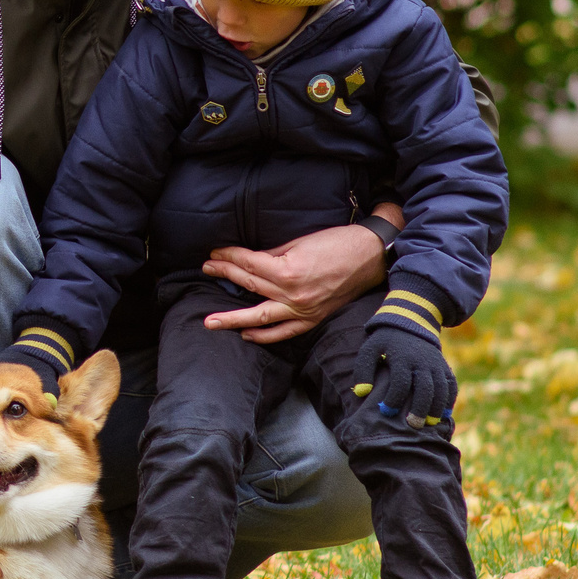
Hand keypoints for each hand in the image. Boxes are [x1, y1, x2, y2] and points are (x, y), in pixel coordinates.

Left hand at [199, 208, 400, 343]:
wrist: (371, 257)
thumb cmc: (337, 243)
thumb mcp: (299, 243)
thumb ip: (272, 255)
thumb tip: (249, 261)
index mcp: (289, 271)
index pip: (250, 264)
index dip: (229, 257)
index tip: (215, 253)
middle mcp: (293, 295)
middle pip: (250, 286)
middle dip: (225, 276)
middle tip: (206, 270)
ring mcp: (303, 310)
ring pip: (260, 317)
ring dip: (233, 319)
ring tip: (211, 322)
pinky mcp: (312, 319)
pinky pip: (284, 332)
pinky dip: (264, 335)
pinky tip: (246, 334)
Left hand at [356, 318, 455, 424]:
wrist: (411, 323)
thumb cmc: (385, 342)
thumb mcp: (369, 349)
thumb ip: (363, 370)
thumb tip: (362, 393)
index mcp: (402, 357)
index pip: (400, 382)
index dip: (393, 399)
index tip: (385, 412)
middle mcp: (422, 361)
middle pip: (425, 388)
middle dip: (420, 408)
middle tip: (413, 425)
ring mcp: (436, 364)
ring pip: (441, 389)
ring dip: (437, 408)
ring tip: (430, 425)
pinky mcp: (444, 367)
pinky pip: (451, 385)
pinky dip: (450, 400)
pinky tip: (444, 414)